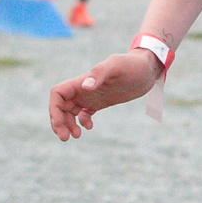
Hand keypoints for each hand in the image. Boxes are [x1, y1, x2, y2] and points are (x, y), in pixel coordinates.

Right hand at [48, 49, 162, 140]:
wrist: (148, 69)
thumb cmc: (132, 65)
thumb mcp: (117, 67)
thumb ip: (99, 74)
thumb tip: (84, 87)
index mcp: (81, 81)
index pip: (57, 94)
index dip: (53, 110)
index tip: (60, 124)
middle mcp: (83, 89)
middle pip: (60, 106)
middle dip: (58, 122)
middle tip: (65, 138)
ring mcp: (91, 95)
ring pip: (70, 112)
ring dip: (68, 125)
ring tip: (77, 136)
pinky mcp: (101, 101)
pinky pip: (84, 113)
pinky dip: (82, 122)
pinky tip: (89, 127)